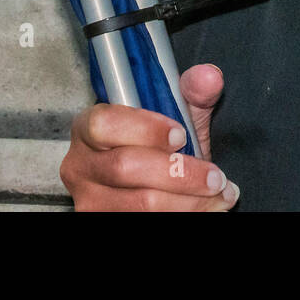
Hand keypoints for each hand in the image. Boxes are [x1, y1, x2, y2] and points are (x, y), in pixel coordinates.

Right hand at [60, 63, 238, 210]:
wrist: (155, 183)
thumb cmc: (159, 146)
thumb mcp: (175, 115)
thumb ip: (191, 93)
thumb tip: (209, 77)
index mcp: (88, 127)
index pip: (104, 123)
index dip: (145, 129)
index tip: (181, 135)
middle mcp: (80, 165)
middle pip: (125, 168)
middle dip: (180, 173)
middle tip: (214, 176)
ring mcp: (89, 200)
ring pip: (140, 204)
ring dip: (189, 201)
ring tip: (219, 193)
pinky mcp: (102, 222)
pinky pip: (146, 222)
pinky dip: (185, 214)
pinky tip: (207, 207)